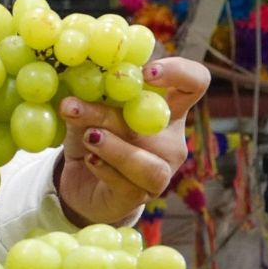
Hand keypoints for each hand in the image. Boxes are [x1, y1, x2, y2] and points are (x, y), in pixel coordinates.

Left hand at [55, 57, 209, 226]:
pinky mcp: (140, 196)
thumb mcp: (86, 112)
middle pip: (153, 121)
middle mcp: (170, 140)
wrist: (80, 183)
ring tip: (88, 137)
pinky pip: (128, 184)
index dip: (180, 72)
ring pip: (148, 162)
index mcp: (165, 108)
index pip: (194, 83)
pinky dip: (105, 169)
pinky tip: (88, 160)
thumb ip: (87, 96)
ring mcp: (160, 170)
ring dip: (114, 147)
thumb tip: (76, 78)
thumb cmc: (91, 137)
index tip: (146, 72)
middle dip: (109, 112)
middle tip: (73, 105)